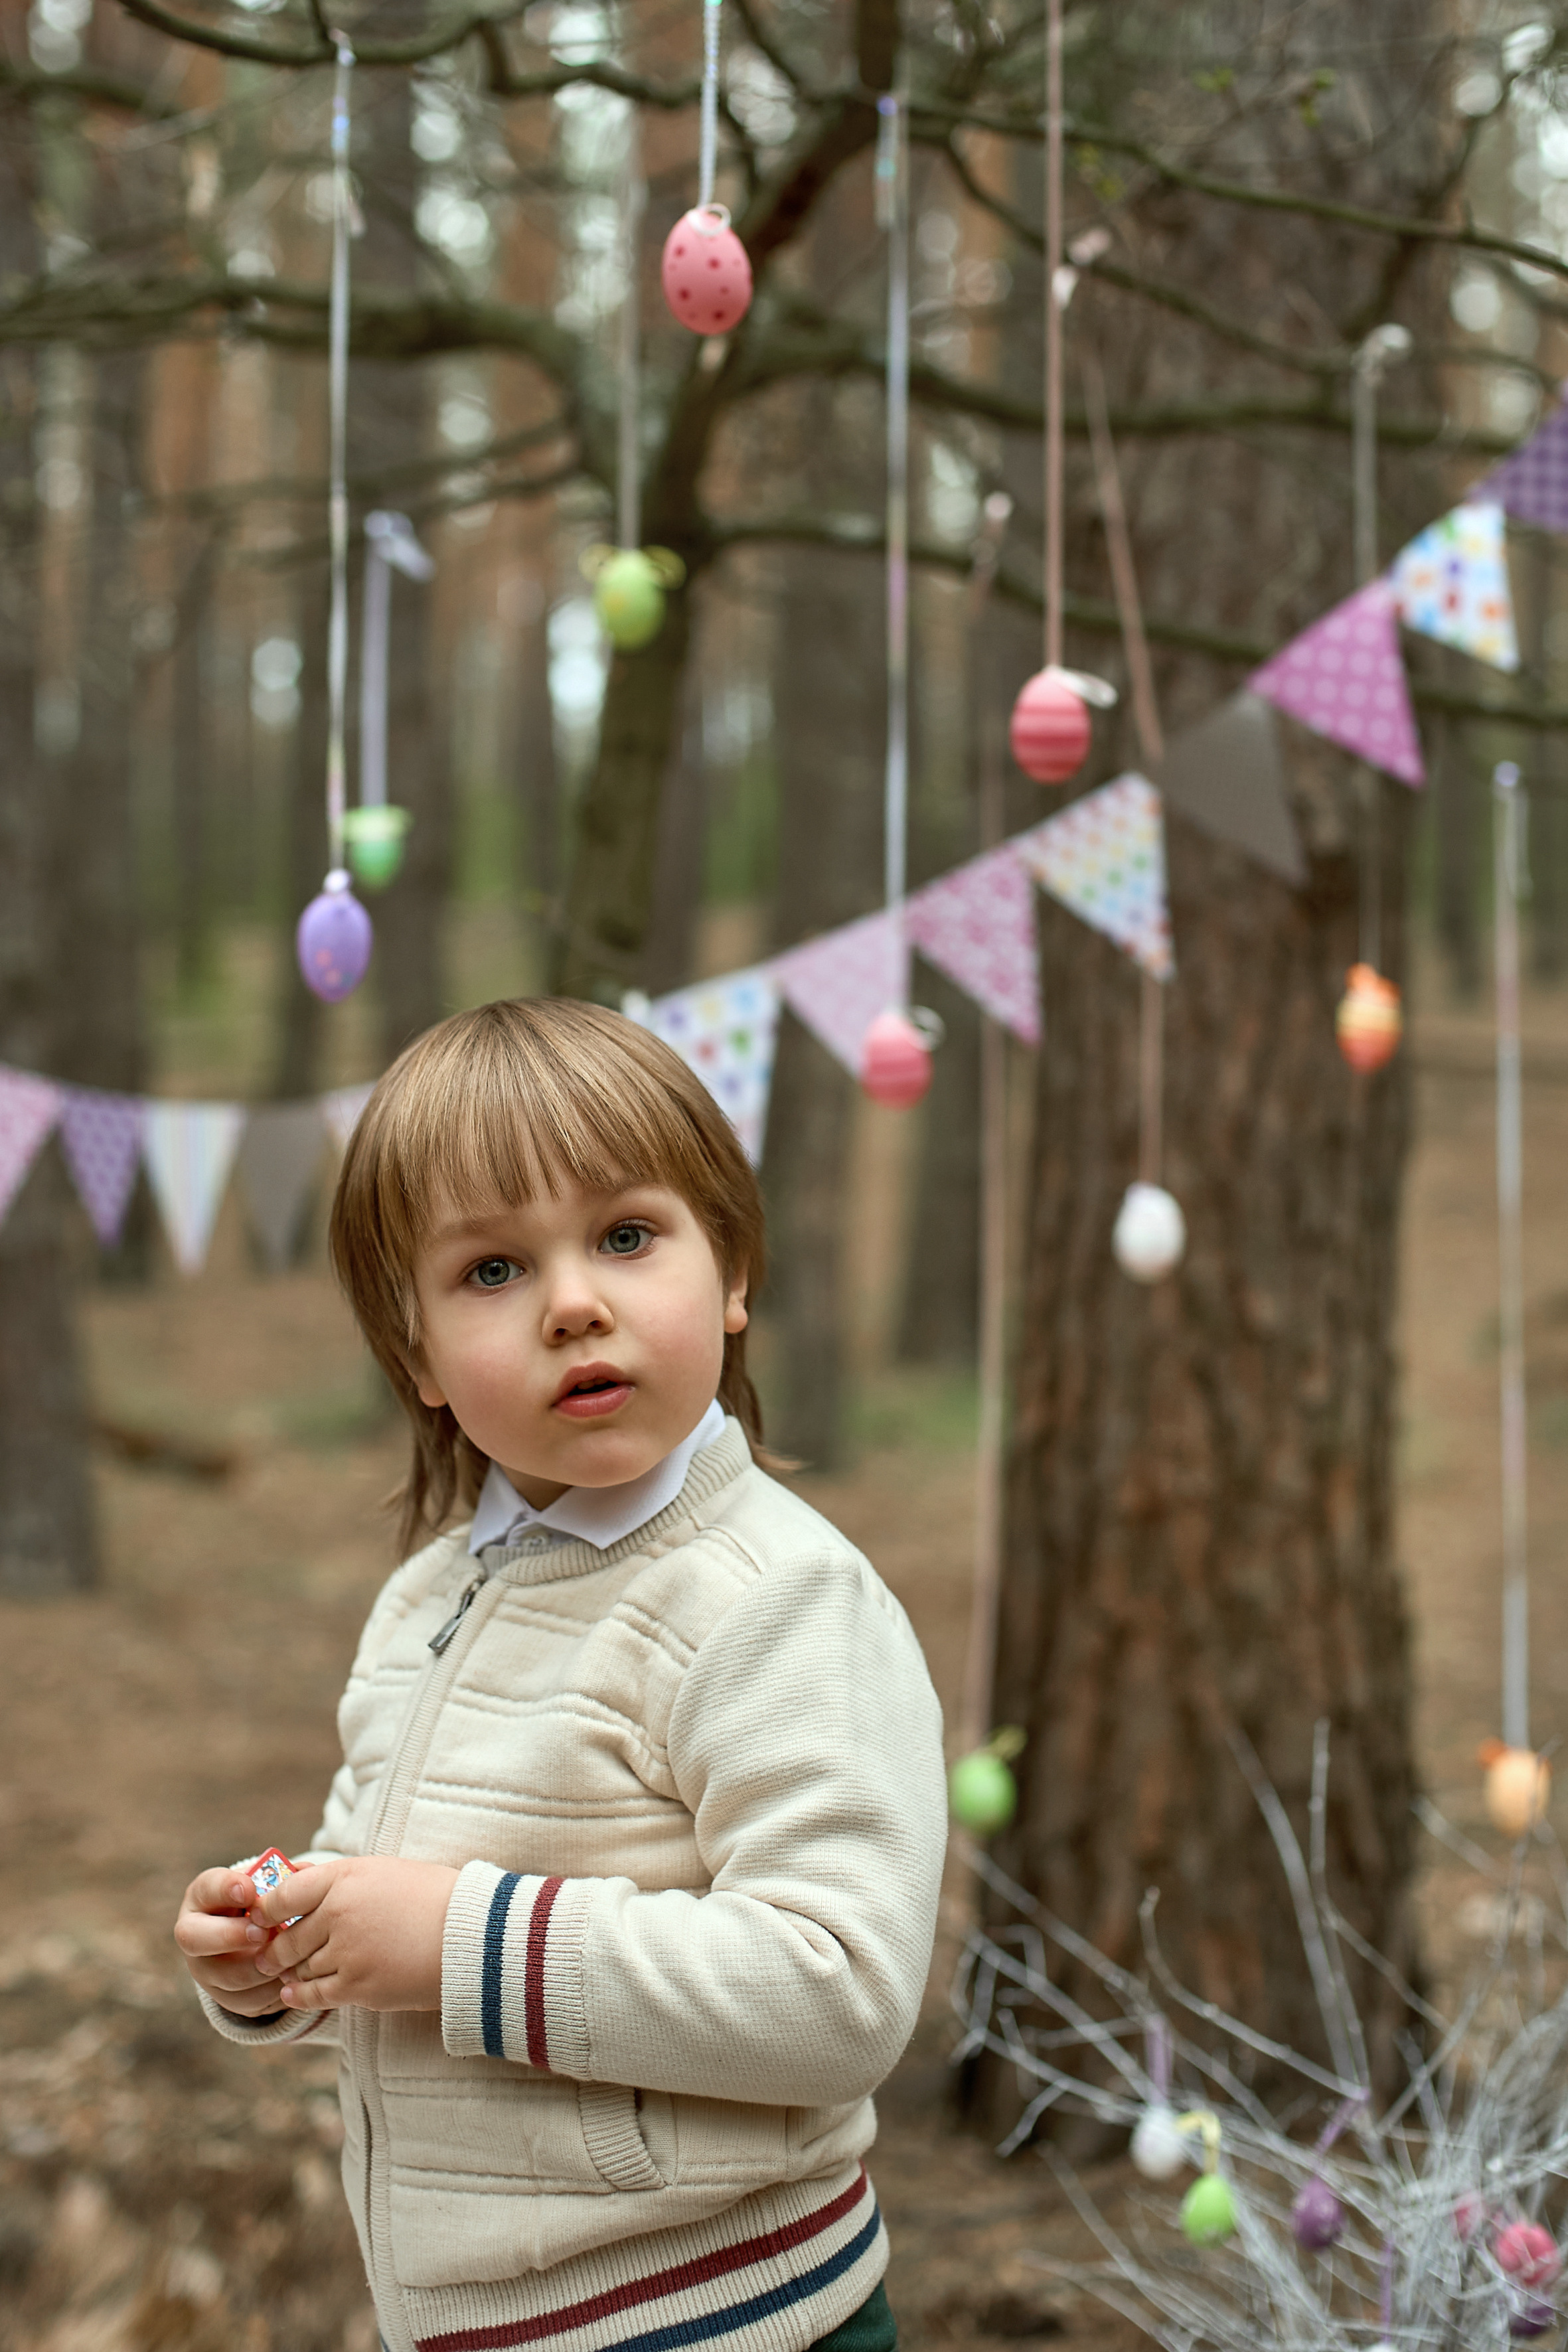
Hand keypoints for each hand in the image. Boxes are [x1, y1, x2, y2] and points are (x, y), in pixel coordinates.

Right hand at [174, 1865, 292, 2018]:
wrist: (257, 1937)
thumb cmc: (264, 1901)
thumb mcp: (267, 1883)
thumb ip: (282, 1876)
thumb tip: (302, 1871)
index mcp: (203, 1896)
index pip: (205, 1888)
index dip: (225, 1889)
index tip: (248, 1889)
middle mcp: (195, 1935)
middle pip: (195, 1939)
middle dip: (231, 1935)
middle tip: (262, 1932)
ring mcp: (206, 1971)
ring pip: (228, 1977)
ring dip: (262, 1967)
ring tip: (288, 1955)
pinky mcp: (226, 1999)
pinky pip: (249, 2000)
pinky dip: (274, 1989)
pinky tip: (293, 1975)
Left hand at [251, 1856, 459, 2013]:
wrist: (472, 1934)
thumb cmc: (432, 1896)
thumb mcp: (382, 1872)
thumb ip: (339, 1881)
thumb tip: (298, 1882)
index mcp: (345, 1878)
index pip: (283, 1894)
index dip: (265, 1910)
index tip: (262, 1918)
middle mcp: (339, 1913)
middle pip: (288, 1939)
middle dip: (275, 1950)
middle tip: (268, 1955)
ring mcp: (348, 1953)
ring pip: (301, 1969)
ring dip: (293, 1973)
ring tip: (288, 1974)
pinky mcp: (360, 1987)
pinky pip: (315, 1995)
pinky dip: (299, 1996)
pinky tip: (291, 1995)